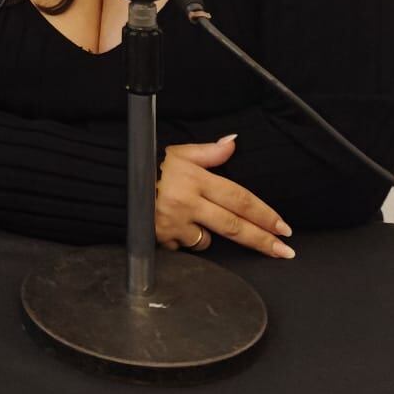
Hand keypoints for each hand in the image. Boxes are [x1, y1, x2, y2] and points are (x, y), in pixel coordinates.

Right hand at [157, 135, 294, 258]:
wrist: (110, 183)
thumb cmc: (145, 164)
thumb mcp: (177, 152)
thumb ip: (208, 151)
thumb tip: (233, 142)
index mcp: (196, 179)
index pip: (239, 198)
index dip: (264, 214)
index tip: (284, 228)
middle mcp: (187, 202)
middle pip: (234, 226)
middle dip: (262, 240)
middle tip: (284, 251)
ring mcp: (174, 222)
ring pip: (208, 240)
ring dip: (209, 237)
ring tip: (197, 224)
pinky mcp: (161, 238)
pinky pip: (184, 247)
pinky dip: (185, 241)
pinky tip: (175, 229)